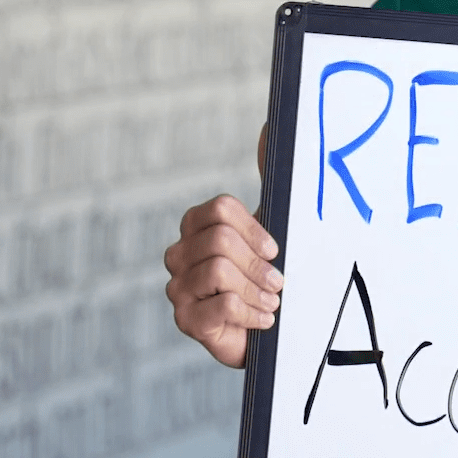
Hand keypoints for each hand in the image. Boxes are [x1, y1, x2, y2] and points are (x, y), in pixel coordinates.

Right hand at [163, 124, 281, 367]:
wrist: (275, 330)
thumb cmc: (270, 276)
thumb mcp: (276, 223)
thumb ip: (270, 177)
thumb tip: (270, 127)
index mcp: (198, 226)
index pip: (219, 210)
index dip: (254, 228)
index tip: (277, 247)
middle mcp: (180, 253)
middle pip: (219, 240)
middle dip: (258, 263)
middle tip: (279, 281)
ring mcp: (179, 287)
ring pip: (218, 271)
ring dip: (256, 289)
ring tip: (273, 303)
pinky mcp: (186, 320)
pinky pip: (219, 305)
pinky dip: (251, 313)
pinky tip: (264, 320)